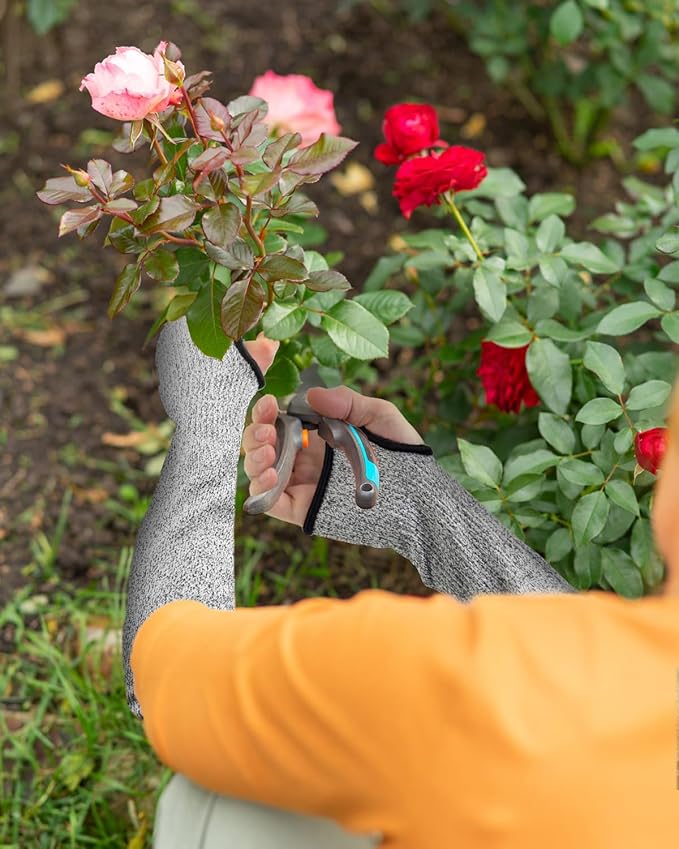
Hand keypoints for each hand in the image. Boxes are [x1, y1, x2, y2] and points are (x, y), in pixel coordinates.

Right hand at [241, 384, 424, 526]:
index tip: (268, 403)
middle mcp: (303, 458)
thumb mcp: (379, 416)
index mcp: (316, 433)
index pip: (278, 418)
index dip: (265, 411)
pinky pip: (269, 501)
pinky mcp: (303, 509)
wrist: (419, 498)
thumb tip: (312, 395)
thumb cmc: (402, 453)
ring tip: (267, 453)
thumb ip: (349, 402)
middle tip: (266, 431)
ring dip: (252, 458)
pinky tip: (270, 475)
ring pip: (259, 471)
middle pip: (261, 444)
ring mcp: (301, 484)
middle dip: (254, 434)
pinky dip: (260, 488)